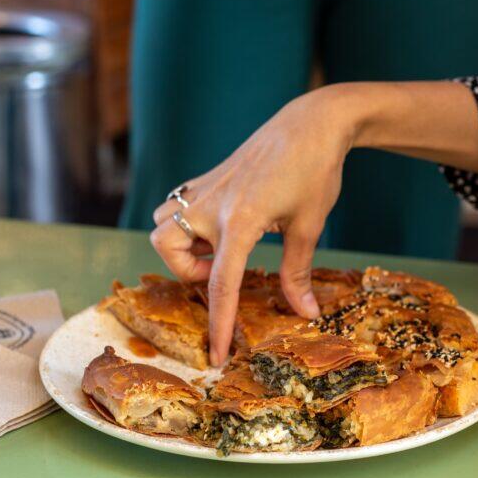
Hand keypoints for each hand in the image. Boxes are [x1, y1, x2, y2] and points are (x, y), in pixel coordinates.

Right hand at [151, 89, 351, 364]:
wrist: (311, 123)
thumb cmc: (315, 172)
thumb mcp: (309, 226)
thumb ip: (298, 272)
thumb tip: (305, 313)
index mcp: (240, 220)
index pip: (221, 283)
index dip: (219, 323)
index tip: (217, 354)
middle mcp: (213, 204)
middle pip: (168, 248)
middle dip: (186, 271)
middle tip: (221, 270)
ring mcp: (206, 188)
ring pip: (162, 224)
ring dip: (181, 246)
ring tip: (218, 249)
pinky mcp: (208, 177)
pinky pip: (176, 206)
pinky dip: (186, 224)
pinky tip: (220, 227)